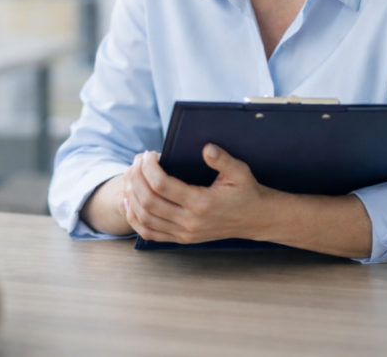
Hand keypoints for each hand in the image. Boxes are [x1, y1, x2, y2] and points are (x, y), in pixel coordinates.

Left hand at [122, 144, 277, 243]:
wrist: (255, 219)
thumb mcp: (240, 172)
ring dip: (131, 195)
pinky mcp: (181, 239)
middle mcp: (190, 222)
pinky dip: (134, 218)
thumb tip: (206, 148)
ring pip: (144, 218)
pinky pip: (149, 233)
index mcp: (202, 203)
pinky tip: (130, 201)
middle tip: (137, 160)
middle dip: (136, 177)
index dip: (149, 167)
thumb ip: (223, 160)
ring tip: (132, 175)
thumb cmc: (246, 192)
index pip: (162, 185)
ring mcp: (184, 233)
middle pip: (148, 201)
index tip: (149, 154)